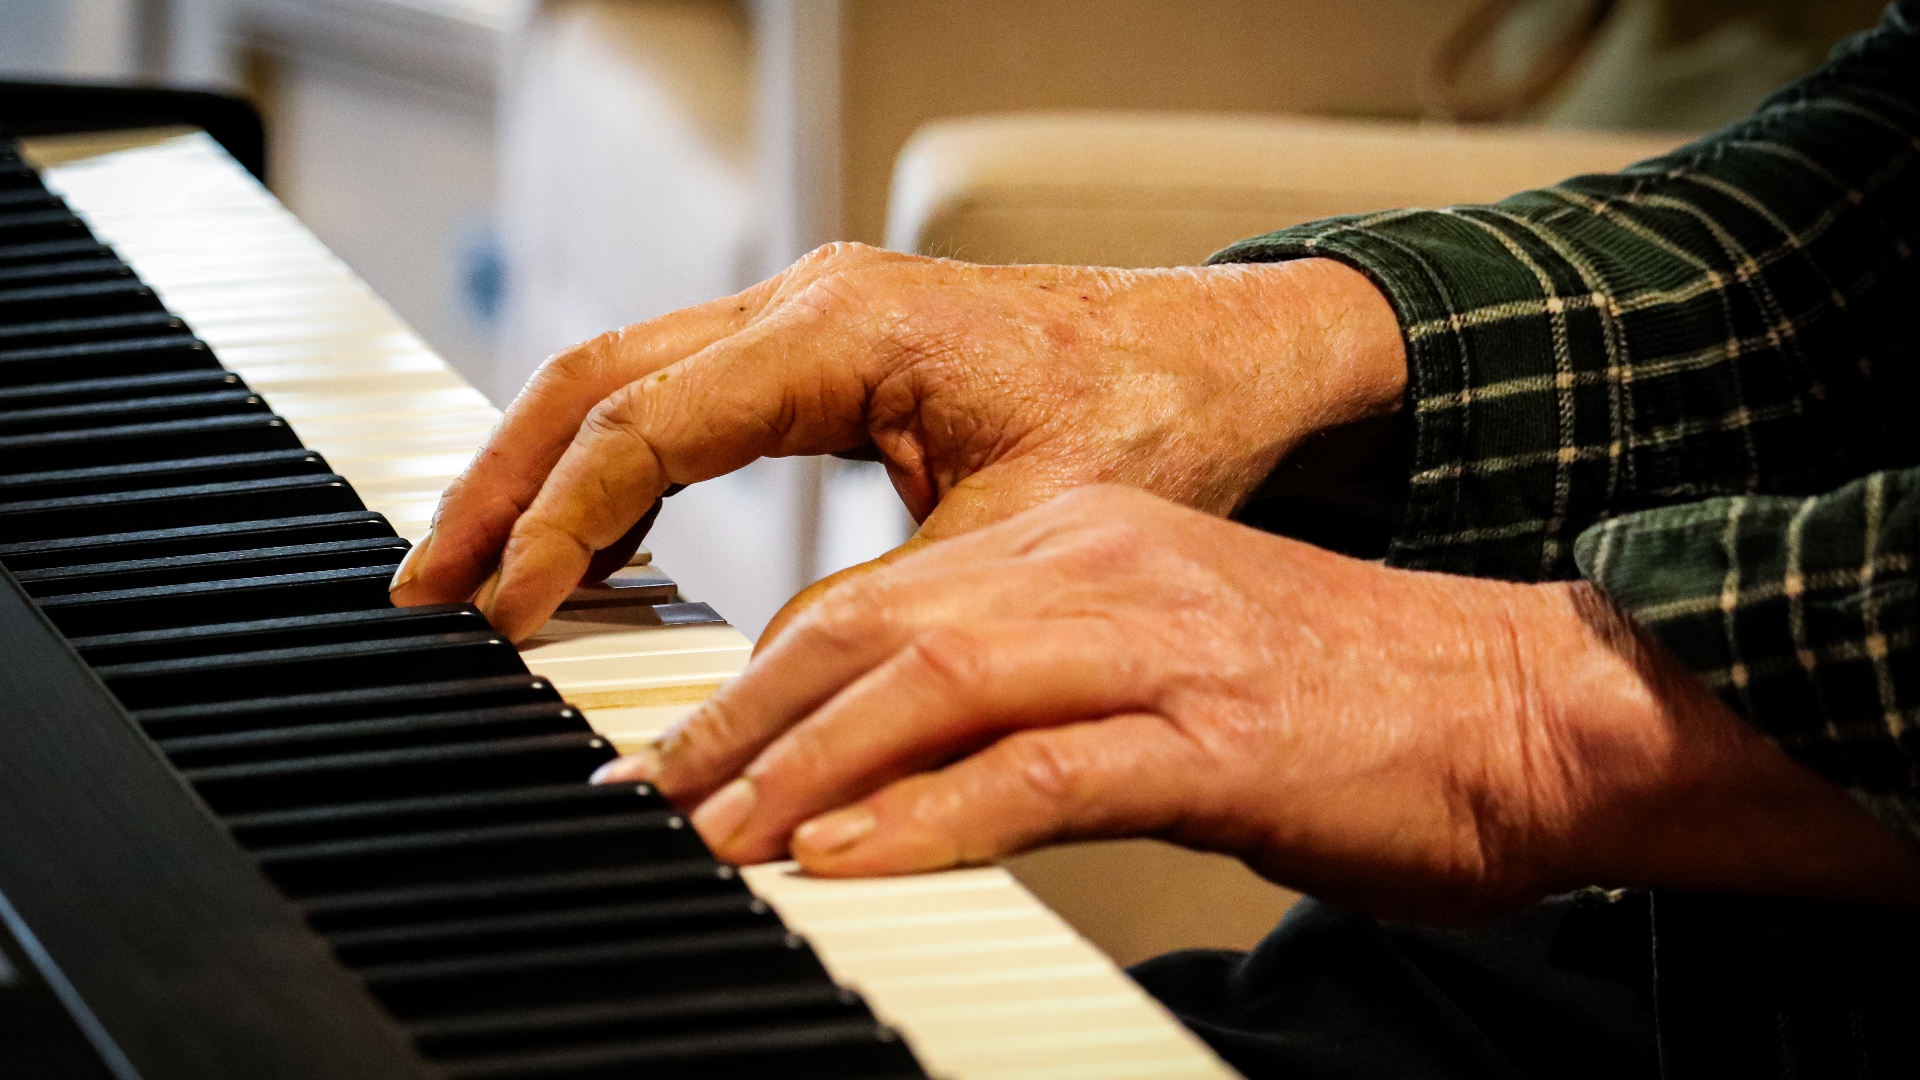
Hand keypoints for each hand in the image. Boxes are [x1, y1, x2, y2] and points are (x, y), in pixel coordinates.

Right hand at [386, 244, 1404, 640]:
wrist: (1228, 361)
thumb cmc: (1155, 422)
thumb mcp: (1017, 539)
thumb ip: (882, 607)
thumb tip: (765, 680)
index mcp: (842, 328)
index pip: (644, 424)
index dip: (559, 524)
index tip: (506, 619)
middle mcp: (808, 303)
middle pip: (596, 378)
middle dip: (501, 486)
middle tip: (424, 590)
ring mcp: (811, 318)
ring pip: (626, 378)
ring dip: (544, 472)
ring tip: (478, 574)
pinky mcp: (826, 351)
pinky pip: (685, 396)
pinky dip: (620, 467)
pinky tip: (598, 543)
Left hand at [597, 486, 1919, 921]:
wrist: (1526, 706)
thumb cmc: (1345, 698)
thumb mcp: (1162, 653)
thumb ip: (1031, 683)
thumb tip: (901, 759)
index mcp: (1083, 533)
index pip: (877, 592)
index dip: (760, 673)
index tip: (686, 746)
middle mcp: (1098, 563)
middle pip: (868, 625)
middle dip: (739, 717)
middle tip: (647, 790)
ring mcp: (1152, 643)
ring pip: (926, 682)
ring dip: (798, 765)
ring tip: (706, 829)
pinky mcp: (1208, 737)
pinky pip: (1032, 769)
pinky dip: (923, 817)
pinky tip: (843, 860)